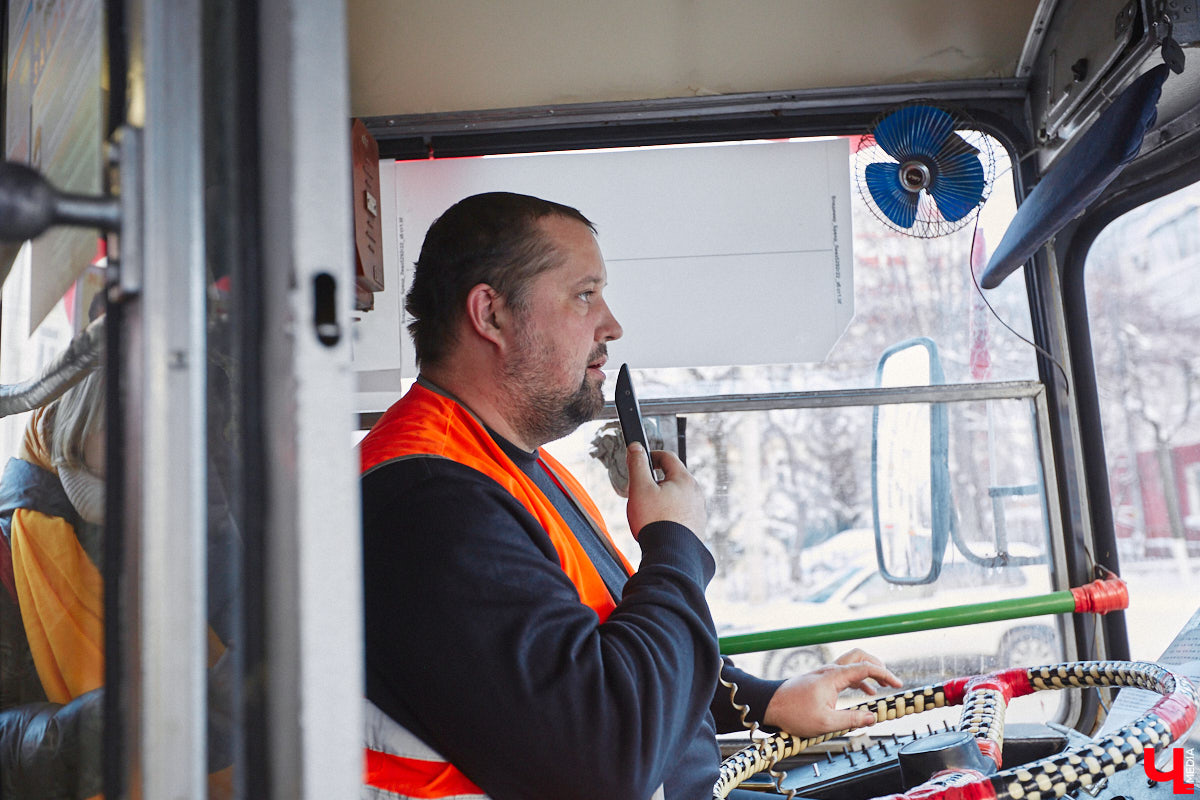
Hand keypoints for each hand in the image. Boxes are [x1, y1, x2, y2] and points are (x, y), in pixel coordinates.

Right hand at [625, 443, 706, 537]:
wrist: (671, 555)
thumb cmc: (655, 521)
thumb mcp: (640, 488)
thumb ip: (637, 464)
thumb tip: (636, 447)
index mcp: (684, 479)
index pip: (667, 457)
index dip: (651, 455)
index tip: (639, 461)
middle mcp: (696, 492)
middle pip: (673, 477)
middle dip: (655, 481)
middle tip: (640, 492)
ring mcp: (698, 510)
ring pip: (677, 496)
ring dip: (662, 498)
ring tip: (648, 512)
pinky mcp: (697, 526)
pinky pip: (681, 512)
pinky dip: (669, 513)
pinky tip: (658, 524)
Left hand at [761, 649, 901, 736]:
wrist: (770, 705)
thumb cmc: (793, 713)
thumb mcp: (825, 723)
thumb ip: (851, 720)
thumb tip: (872, 717)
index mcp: (833, 677)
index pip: (865, 667)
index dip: (884, 674)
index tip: (898, 684)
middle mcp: (830, 670)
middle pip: (860, 656)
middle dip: (878, 665)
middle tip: (891, 681)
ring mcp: (825, 673)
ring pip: (852, 663)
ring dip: (869, 672)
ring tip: (884, 687)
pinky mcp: (821, 679)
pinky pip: (845, 673)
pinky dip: (859, 679)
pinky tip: (866, 692)